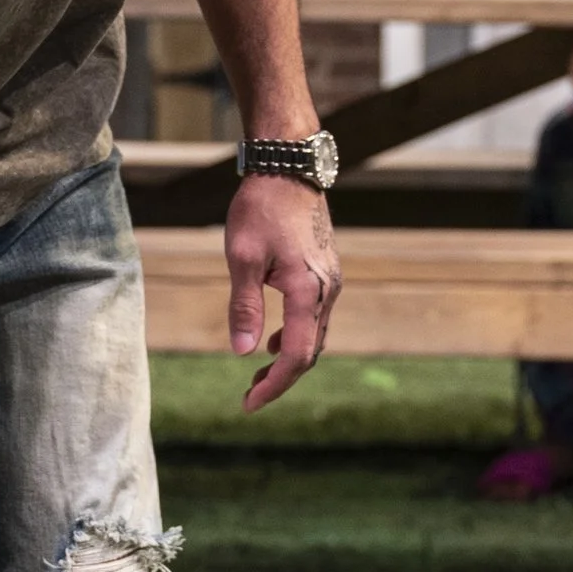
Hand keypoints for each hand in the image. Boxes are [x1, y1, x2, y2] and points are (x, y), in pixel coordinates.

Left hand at [224, 171, 339, 411]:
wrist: (289, 168)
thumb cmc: (262, 207)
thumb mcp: (242, 257)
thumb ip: (245, 306)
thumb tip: (244, 352)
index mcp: (308, 291)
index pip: (296, 355)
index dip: (275, 385)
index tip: (249, 403)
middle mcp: (327, 291)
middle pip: (310, 352)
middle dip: (282, 378)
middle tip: (249, 396)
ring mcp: (330, 281)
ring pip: (315, 336)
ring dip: (289, 359)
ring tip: (258, 374)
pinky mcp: (326, 272)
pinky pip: (316, 317)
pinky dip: (296, 336)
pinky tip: (272, 339)